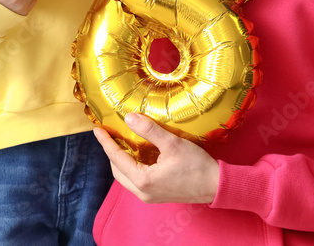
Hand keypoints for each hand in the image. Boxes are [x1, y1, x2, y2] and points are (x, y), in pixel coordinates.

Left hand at [94, 113, 219, 204]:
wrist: (216, 185)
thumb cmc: (196, 165)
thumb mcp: (172, 143)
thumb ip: (149, 130)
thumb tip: (128, 118)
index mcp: (143, 180)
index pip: (117, 158)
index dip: (106, 142)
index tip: (97, 130)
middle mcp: (142, 191)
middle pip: (117, 171)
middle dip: (111, 152)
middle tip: (109, 135)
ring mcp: (150, 196)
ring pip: (126, 178)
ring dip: (121, 161)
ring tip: (122, 143)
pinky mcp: (157, 195)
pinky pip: (136, 181)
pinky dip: (132, 167)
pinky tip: (139, 155)